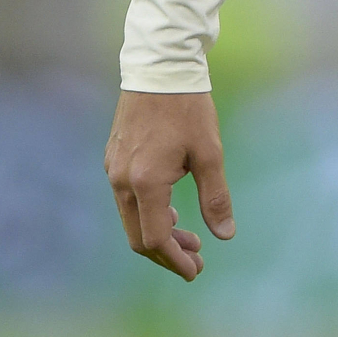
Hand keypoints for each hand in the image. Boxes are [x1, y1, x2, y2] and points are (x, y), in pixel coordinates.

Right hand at [104, 90, 235, 280]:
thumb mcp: (209, 152)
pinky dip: (146, 213)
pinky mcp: (113, 157)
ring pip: (130, 218)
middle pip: (138, 236)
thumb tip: (224, 236)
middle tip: (197, 258)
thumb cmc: (188, 107)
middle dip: (167, 253)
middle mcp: (122, 179)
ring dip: (158, 233)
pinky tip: (170, 210)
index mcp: (145, 182)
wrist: (159, 66)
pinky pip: (126, 199)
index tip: (195, 270)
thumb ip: (215, 197)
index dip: (176, 260)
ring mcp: (113, 168)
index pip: (156, 238)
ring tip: (189, 235)